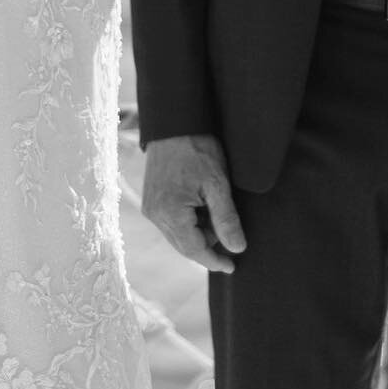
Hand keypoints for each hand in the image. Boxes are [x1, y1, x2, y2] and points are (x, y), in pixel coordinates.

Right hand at [142, 134, 246, 272]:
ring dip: (198, 233)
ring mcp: (150, 207)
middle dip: (208, 246)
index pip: (194, 250)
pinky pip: (171, 222)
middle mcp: (155, 215)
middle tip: (231, 239)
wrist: (174, 122)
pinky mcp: (151, 199)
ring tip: (217, 213)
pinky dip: (188, 222)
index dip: (215, 261)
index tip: (233, 266)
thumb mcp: (218, 183)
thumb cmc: (197, 149)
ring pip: (178, 235)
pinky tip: (203, 207)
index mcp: (169, 214)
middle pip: (184, 246)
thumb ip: (226, 219)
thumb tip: (237, 249)